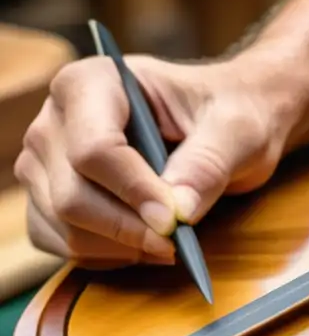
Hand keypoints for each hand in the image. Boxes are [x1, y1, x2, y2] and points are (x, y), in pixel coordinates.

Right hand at [15, 54, 289, 267]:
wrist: (222, 123)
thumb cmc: (229, 112)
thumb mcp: (237, 129)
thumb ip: (208, 164)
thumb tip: (178, 212)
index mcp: (93, 82)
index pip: (94, 149)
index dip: (134, 192)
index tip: (175, 220)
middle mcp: (55, 119)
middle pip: (71, 194)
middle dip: (126, 228)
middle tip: (176, 241)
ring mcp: (45, 160)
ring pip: (61, 223)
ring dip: (117, 246)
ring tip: (167, 242)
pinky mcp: (48, 195)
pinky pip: (57, 240)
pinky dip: (101, 254)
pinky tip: (142, 245)